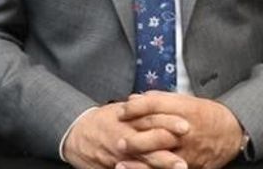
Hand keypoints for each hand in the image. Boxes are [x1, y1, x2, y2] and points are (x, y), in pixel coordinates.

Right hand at [63, 103, 187, 168]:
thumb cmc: (102, 121)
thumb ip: (142, 108)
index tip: (186, 126)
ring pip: (142, 161)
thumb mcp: (120, 109)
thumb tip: (165, 101)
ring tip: (180, 167)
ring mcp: (119, 156)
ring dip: (160, 165)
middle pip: (149, 143)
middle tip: (186, 155)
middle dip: (167, 149)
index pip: (152, 119)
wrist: (76, 135)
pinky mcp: (114, 167)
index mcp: (128, 119)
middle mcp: (125, 138)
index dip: (169, 122)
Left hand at [120, 92, 244, 168]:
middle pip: (157, 130)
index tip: (121, 110)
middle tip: (118, 140)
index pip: (156, 105)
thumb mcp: (186, 101)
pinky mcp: (192, 165)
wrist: (233, 132)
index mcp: (185, 109)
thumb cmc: (207, 115)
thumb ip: (160, 100)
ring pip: (161, 155)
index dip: (136, 107)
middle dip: (136, 136)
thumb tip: (134, 99)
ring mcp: (189, 149)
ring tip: (120, 162)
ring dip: (139, 160)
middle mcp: (186, 129)